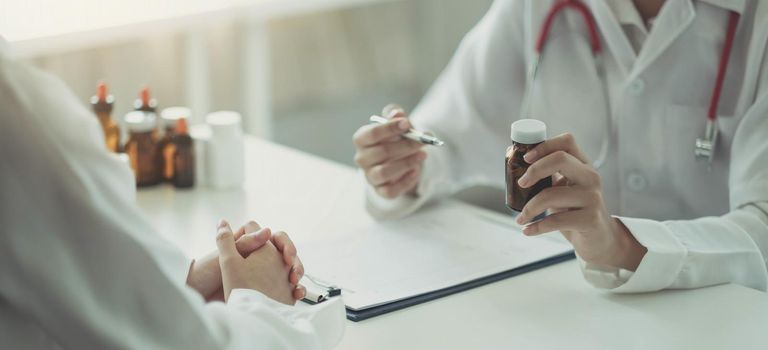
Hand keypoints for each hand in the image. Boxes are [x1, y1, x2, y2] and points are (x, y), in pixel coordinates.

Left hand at [187, 220, 305, 301]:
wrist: (202, 300)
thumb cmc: (209, 276)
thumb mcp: (227, 258)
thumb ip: (246, 243)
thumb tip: (268, 230)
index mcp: (248, 245)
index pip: (270, 236)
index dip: (279, 242)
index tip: (284, 253)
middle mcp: (258, 258)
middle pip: (283, 252)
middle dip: (292, 257)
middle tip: (292, 266)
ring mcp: (265, 275)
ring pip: (289, 268)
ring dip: (296, 271)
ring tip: (295, 280)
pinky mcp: (269, 292)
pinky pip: (288, 288)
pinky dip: (295, 289)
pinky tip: (297, 293)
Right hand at [353, 104, 425, 197]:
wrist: (399, 159)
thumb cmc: (395, 138)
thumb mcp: (397, 124)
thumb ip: (396, 116)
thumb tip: (397, 113)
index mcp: (362, 139)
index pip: (371, 133)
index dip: (389, 128)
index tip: (407, 123)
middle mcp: (362, 158)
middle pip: (381, 152)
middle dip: (404, 146)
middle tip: (421, 142)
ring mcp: (370, 175)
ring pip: (384, 172)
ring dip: (406, 163)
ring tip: (422, 155)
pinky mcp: (380, 190)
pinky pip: (390, 190)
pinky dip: (405, 181)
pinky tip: (416, 171)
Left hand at [514, 133, 646, 270]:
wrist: (600, 238)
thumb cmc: (576, 211)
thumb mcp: (564, 189)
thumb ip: (549, 177)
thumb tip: (515, 169)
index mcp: (583, 165)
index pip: (567, 142)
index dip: (544, 145)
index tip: (525, 158)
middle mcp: (590, 177)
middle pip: (560, 159)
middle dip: (534, 170)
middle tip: (521, 184)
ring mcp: (592, 197)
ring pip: (551, 195)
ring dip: (529, 209)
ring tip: (521, 219)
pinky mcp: (590, 219)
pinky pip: (555, 221)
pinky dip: (536, 227)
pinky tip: (528, 230)